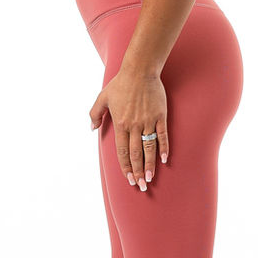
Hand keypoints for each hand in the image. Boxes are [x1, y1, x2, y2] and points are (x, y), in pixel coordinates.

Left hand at [89, 66, 169, 190]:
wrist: (140, 70)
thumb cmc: (120, 84)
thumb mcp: (102, 97)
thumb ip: (95, 114)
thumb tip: (92, 128)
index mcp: (120, 124)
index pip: (122, 152)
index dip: (125, 167)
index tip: (128, 179)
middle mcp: (134, 125)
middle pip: (136, 154)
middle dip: (137, 172)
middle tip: (141, 186)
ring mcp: (148, 121)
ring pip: (149, 148)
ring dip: (150, 165)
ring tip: (150, 178)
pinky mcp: (160, 116)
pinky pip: (163, 135)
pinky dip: (164, 148)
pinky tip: (164, 160)